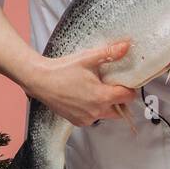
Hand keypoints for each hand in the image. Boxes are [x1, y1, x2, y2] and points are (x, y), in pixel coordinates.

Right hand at [24, 39, 138, 128]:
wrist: (40, 81)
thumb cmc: (63, 69)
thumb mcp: (87, 58)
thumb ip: (109, 53)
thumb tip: (126, 46)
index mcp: (102, 97)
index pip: (128, 97)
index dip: (129, 88)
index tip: (123, 81)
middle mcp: (96, 112)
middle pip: (120, 109)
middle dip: (119, 99)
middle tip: (111, 85)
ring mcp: (87, 119)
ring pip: (106, 114)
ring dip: (106, 105)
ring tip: (96, 89)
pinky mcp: (77, 122)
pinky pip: (93, 118)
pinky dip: (93, 110)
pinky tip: (85, 97)